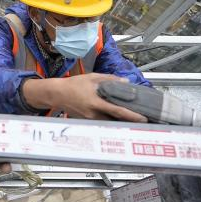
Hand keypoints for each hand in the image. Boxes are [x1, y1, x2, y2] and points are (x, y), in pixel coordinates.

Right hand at [22, 73, 147, 121]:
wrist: (57, 94)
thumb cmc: (74, 84)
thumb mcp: (92, 78)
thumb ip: (110, 79)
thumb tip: (126, 82)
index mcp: (96, 103)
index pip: (117, 111)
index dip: (132, 116)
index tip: (143, 118)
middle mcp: (93, 114)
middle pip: (116, 121)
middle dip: (129, 121)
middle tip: (143, 120)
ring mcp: (90, 119)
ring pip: (110, 123)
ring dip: (121, 121)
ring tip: (133, 118)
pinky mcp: (88, 121)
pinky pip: (103, 122)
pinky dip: (112, 120)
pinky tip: (118, 117)